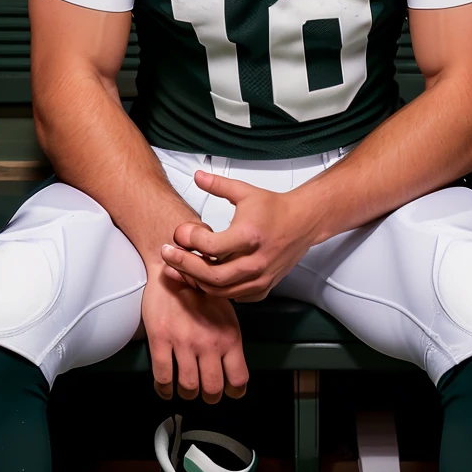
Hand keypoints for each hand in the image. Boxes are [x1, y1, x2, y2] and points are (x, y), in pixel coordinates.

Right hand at [141, 266, 248, 404]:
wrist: (172, 268)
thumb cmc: (200, 289)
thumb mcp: (227, 313)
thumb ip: (229, 340)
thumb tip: (230, 367)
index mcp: (229, 336)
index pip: (238, 379)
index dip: (234, 391)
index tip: (229, 391)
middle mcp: (209, 343)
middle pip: (212, 389)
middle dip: (210, 397)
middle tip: (206, 394)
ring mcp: (184, 343)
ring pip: (188, 388)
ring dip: (188, 394)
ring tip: (186, 390)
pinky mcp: (161, 340)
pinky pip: (163, 377)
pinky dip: (165, 389)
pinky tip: (166, 389)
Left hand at [160, 170, 316, 301]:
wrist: (303, 222)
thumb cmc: (274, 207)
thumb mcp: (244, 192)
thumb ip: (218, 185)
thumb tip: (198, 175)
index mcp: (249, 235)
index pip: (210, 247)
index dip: (190, 240)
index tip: (180, 234)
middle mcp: (256, 261)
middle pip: (212, 275)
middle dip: (184, 266)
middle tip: (168, 255)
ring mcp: (261, 277)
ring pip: (221, 290)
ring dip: (197, 281)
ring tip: (181, 267)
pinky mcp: (264, 287)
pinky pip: (235, 296)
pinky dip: (218, 290)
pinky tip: (205, 278)